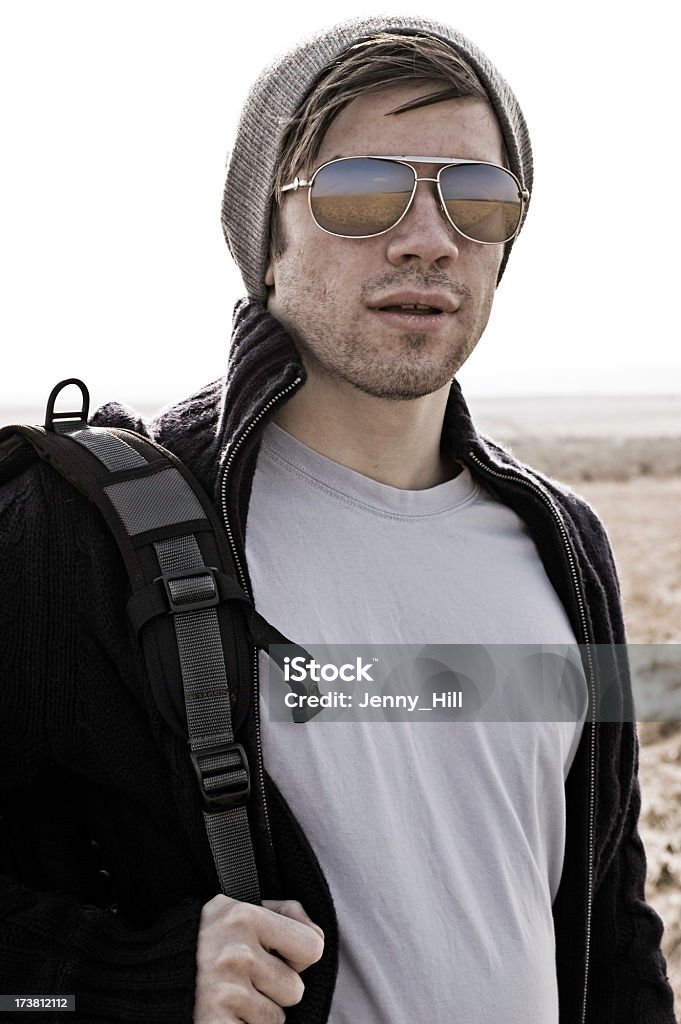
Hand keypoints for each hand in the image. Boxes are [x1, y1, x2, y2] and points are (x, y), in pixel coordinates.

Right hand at [193, 894, 324, 1023]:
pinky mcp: (215, 1023)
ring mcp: (225, 991)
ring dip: (257, 1012)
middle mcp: (235, 952)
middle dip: (275, 989)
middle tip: (244, 977)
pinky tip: (222, 1012)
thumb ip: (284, 913)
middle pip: (296, 989)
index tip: (276, 954)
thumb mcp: (237, 908)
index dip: (299, 956)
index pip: (313, 946)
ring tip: (229, 994)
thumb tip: (318, 936)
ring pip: (276, 1019)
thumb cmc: (204, 940)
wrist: (145, 975)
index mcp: (244, 916)